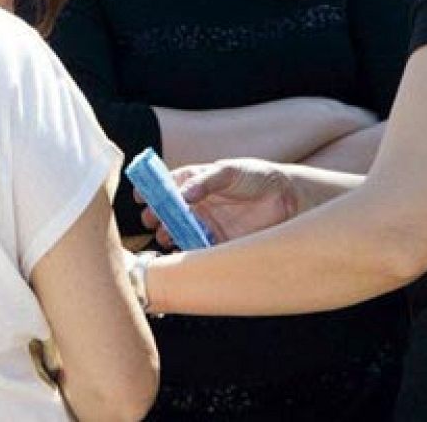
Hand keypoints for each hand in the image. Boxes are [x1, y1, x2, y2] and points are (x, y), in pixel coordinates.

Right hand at [141, 159, 299, 245]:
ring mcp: (204, 224)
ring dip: (168, 235)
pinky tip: (182, 254)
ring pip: (176, 233)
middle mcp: (195, 204)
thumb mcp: (229, 171)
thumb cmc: (256, 176)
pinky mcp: (216, 243)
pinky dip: (186, 254)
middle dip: (155, 216)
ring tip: (167, 236)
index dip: (151, 191)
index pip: (166, 185)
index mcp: (194, 182)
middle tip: (153, 220)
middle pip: (166, 212)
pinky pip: (195, 250)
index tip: (140, 198)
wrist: (286, 198)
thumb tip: (182, 195)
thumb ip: (205, 181)